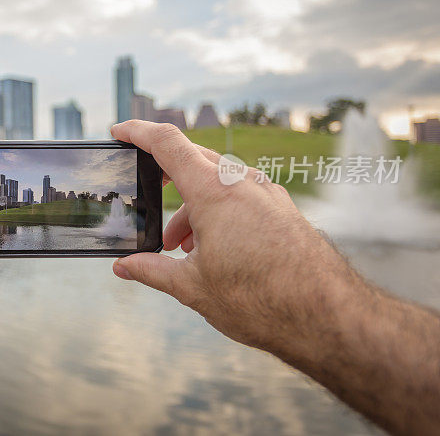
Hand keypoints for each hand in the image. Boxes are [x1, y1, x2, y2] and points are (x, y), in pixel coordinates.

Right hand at [110, 120, 356, 352]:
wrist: (328, 317)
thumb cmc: (262, 300)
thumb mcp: (193, 288)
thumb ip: (152, 271)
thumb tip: (124, 267)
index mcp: (215, 191)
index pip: (167, 143)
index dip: (138, 132)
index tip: (119, 131)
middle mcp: (243, 183)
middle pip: (192, 161)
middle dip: (164, 183)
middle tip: (148, 205)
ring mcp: (267, 193)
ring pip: (218, 183)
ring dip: (193, 206)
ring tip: (182, 247)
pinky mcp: (283, 208)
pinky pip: (242, 196)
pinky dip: (219, 212)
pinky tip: (216, 247)